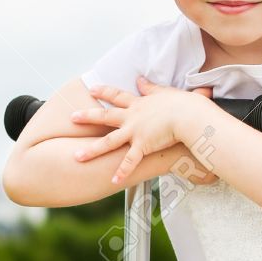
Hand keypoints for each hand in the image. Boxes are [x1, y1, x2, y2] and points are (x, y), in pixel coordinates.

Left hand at [71, 77, 215, 185]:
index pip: (117, 95)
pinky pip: (130, 162)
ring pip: (108, 142)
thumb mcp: (165, 91)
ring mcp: (135, 132)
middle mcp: (133, 117)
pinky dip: (122, 172)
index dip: (104, 91)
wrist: (189, 115)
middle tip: (72, 117)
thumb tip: (140, 78)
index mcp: (139, 104)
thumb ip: (150, 87)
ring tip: (76, 157)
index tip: (91, 89)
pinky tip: (113, 182)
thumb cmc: (183, 104)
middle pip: (105, 116)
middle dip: (87, 116)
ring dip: (92, 150)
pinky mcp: (143, 146)